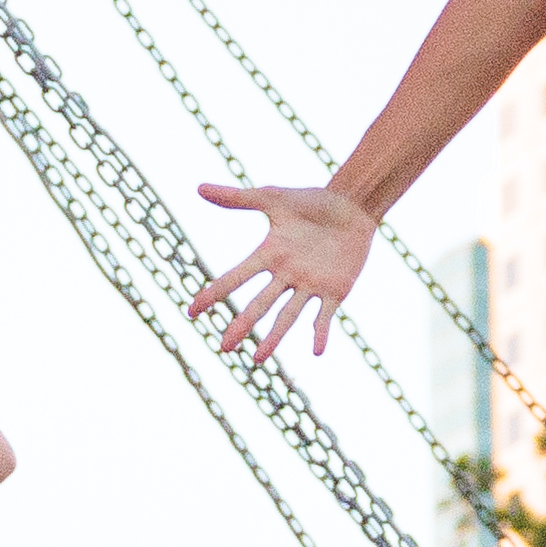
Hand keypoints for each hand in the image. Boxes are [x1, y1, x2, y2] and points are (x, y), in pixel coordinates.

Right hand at [187, 175, 374, 364]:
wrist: (353, 206)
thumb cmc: (312, 202)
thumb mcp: (273, 198)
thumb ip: (238, 198)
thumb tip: (198, 188)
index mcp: (269, 255)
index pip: (235, 278)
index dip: (214, 294)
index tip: (192, 311)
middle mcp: (285, 275)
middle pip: (259, 304)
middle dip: (241, 325)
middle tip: (224, 347)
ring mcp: (310, 286)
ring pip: (287, 316)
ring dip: (274, 337)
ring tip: (258, 358)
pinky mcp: (335, 291)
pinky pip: (325, 316)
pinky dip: (320, 333)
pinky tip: (316, 351)